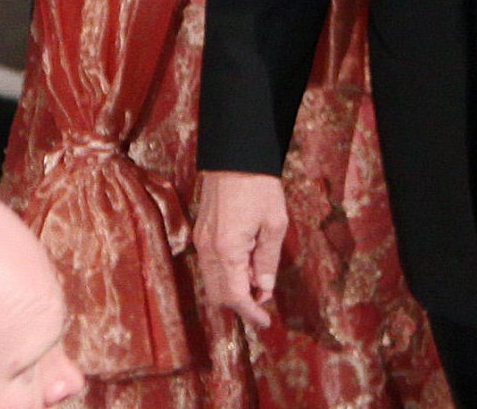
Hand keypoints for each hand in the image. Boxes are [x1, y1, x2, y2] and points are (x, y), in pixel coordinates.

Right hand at [195, 171, 287, 328]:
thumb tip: (264, 288)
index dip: (250, 312)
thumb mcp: (274, 223)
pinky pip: (209, 265)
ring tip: (258, 274)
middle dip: (240, 303)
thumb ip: (268, 260)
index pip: (234, 296)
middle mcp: (208, 249)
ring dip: (233, 287)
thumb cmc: (259, 185)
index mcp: (227, 249)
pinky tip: (246, 260)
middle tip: (264, 299)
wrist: (235, 154)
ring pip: (212, 281)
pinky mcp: (201, 231)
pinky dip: (226, 273)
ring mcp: (201, 240)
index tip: (265, 321)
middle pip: (218, 295)